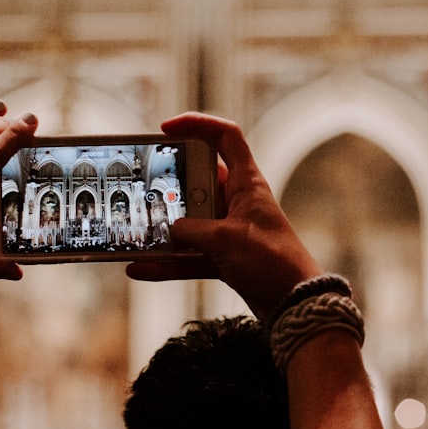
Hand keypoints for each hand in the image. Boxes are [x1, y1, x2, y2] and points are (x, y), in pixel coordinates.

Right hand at [126, 112, 321, 322]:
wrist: (294, 304)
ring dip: (163, 228)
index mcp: (247, 183)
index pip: (225, 137)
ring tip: (133, 230)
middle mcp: (238, 202)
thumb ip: (191, 230)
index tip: (166, 129)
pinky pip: (189, 255)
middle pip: (196, 181)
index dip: (198, 125)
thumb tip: (169, 231)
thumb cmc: (272, 262)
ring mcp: (230, 230)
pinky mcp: (225, 258)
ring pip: (189, 222)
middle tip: (138, 187)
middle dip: (167, 185)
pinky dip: (167, 262)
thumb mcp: (226, 239)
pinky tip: (141, 268)